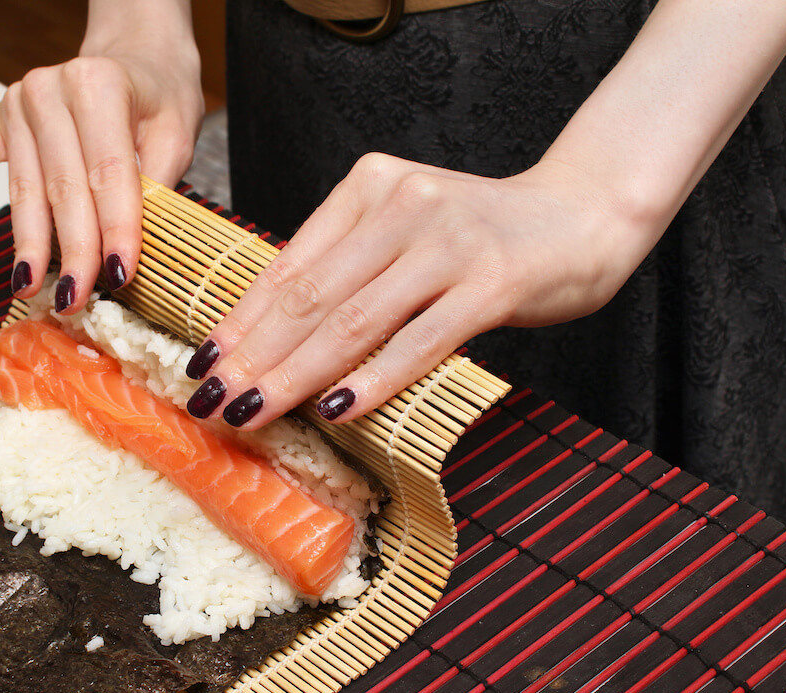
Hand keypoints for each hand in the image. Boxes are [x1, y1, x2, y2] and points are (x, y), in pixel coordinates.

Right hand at [0, 3, 202, 310]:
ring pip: (24, 188)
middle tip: (74, 299)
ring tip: (26, 286)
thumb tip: (132, 246)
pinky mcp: (1, 119)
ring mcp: (21, 104)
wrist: (135, 55)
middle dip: (70, 250)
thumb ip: (155, 186)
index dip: (114, 229)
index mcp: (99, 85)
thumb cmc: (156, 96)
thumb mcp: (176, 133)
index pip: (106, 173)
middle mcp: (52, 89)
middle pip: (61, 186)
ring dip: (26, 243)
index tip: (119, 275)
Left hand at [184, 152, 655, 429]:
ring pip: (353, 321)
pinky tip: (335, 410)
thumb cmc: (481, 237)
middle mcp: (402, 206)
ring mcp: (447, 243)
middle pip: (310, 296)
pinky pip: (419, 341)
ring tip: (253, 411)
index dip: (241, 320)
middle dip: (254, 356)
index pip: (289, 264)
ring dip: (295, 374)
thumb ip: (348, 266)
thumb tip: (273, 334)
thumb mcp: (404, 233)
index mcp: (369, 188)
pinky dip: (373, 379)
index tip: (203, 363)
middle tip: (210, 400)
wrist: (582, 216)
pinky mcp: (492, 282)